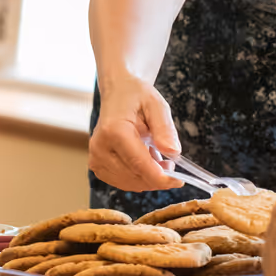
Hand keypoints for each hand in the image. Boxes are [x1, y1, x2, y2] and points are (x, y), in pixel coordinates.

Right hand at [88, 77, 186, 191]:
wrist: (117, 92)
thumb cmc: (136, 96)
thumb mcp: (156, 105)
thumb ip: (165, 129)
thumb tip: (174, 153)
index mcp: (114, 131)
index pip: (140, 165)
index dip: (162, 179)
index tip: (179, 181)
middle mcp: (100, 147)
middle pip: (135, 177)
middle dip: (158, 177)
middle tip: (170, 162)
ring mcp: (96, 158)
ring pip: (130, 183)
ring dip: (148, 177)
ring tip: (156, 155)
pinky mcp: (97, 165)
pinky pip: (123, 181)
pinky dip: (138, 176)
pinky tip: (144, 160)